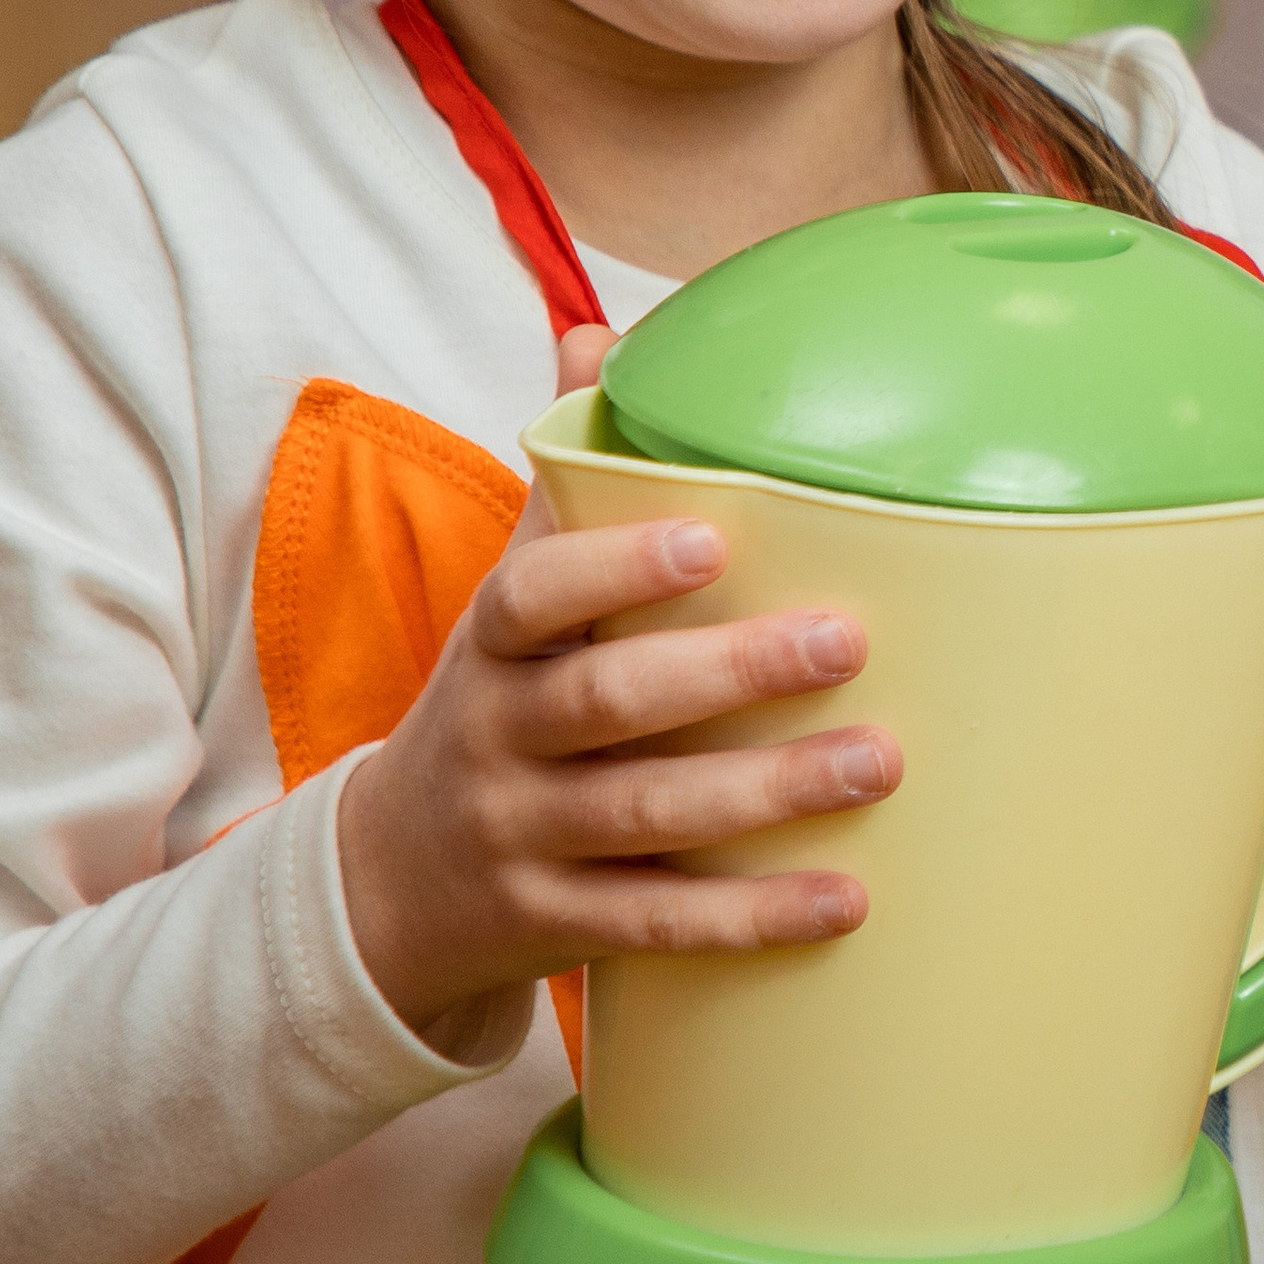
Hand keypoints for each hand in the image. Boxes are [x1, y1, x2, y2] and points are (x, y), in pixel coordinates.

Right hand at [338, 328, 901, 1059]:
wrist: (386, 885)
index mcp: (492, 645)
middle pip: (607, 703)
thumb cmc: (492, 704)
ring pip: (644, 817)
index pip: (533, 595)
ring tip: (877, 763)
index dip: (614, 567)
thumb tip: (600, 337)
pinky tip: (845, 903)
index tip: (709, 538)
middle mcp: (498, 738)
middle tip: (847, 642)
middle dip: (729, 673)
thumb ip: (563, 482)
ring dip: (766, 792)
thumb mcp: (505, 599)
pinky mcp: (556, 926)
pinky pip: (658, 925)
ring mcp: (522, 837)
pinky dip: (750, 918)